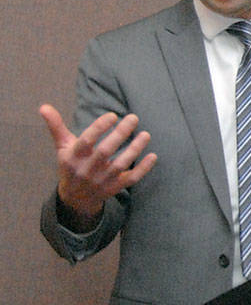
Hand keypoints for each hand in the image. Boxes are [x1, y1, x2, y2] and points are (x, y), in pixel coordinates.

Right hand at [39, 104, 157, 230]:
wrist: (75, 198)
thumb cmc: (71, 165)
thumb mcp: (63, 147)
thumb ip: (56, 127)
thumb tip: (44, 106)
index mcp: (74, 157)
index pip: (86, 141)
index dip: (99, 127)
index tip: (113, 115)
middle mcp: (87, 169)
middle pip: (105, 151)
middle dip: (120, 134)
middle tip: (134, 117)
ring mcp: (102, 180)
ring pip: (120, 165)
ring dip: (135, 149)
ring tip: (146, 134)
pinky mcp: (115, 187)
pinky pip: (131, 179)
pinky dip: (143, 169)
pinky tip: (153, 155)